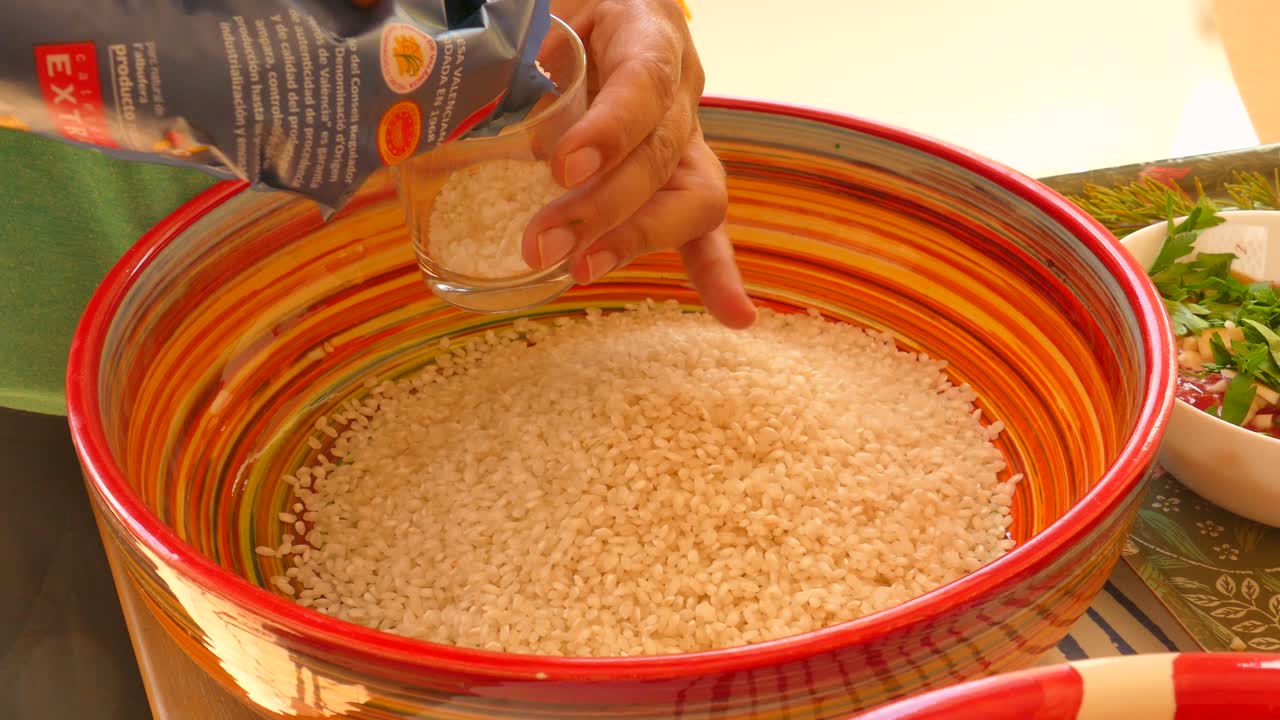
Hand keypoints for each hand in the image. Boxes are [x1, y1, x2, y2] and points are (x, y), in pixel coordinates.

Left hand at [522, 0, 755, 328]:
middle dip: (604, 206)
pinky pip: (705, 228)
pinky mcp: (679, 179)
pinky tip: (734, 317)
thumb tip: (461, 119)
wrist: (595, 16)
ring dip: (635, 241)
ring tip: (581, 270)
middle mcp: (680, 88)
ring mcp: (686, 137)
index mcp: (648, 31)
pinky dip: (715, 274)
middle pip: (664, 154)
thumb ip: (509, 51)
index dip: (611, 129)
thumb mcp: (533, 12)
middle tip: (542, 242)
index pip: (644, 83)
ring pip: (691, 196)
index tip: (563, 166)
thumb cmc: (557, 13)